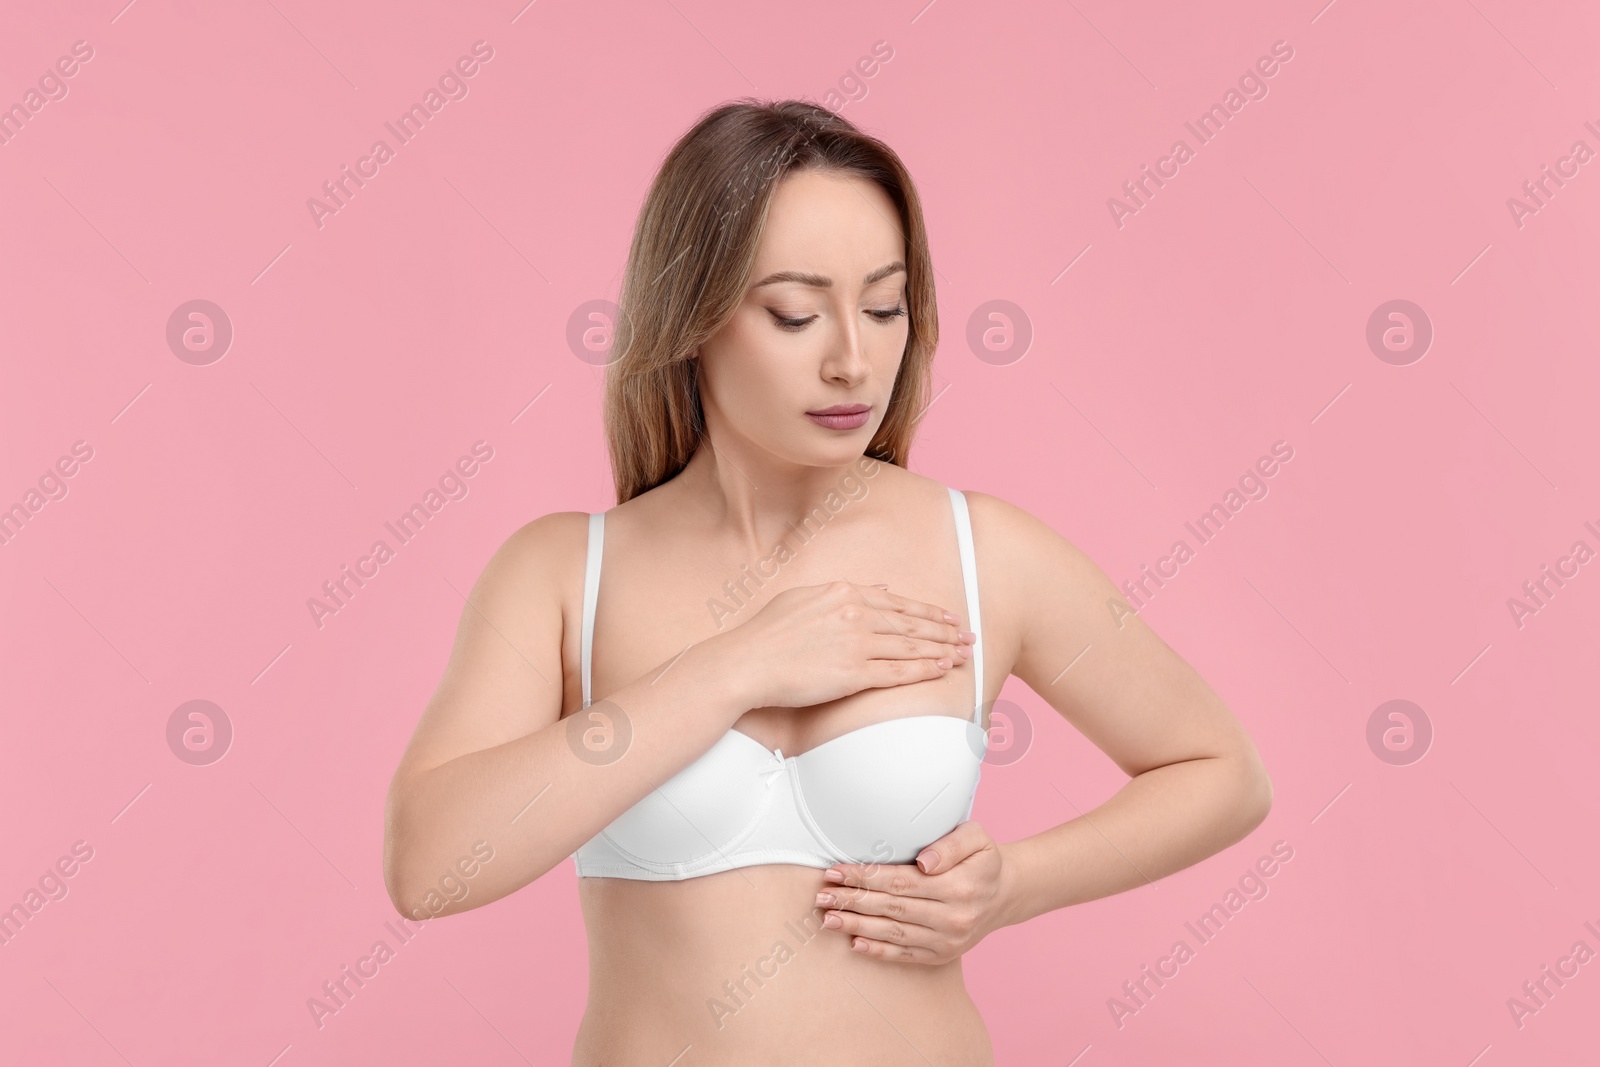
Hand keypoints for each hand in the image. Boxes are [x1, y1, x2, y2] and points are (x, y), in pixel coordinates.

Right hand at [710, 581, 972, 709]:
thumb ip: (841, 591)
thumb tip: (878, 588)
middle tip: (967, 635)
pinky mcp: (853, 673)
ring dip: (941, 650)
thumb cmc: (766, 634)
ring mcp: (856, 644)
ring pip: (911, 646)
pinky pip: (899, 672)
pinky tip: (942, 670)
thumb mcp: (803, 598)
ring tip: (963, 654)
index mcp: (843, 592)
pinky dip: (925, 670)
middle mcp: (855, 614)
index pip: (896, 602)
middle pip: (910, 623)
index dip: (926, 611)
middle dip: (943, 630)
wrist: (747, 663)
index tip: (947, 617)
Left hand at [814, 821, 1010, 964]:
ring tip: (829, 919)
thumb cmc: (984, 860)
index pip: (900, 881)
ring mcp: (947, 940)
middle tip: (822, 896)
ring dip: (857, 927)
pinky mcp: (942, 955)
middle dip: (853, 901)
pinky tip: (854, 943)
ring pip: (894, 933)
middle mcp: (952, 917)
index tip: (836, 871)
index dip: (865, 877)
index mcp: (958, 886)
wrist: (1005, 894)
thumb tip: (924, 861)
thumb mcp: (977, 839)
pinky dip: (878, 951)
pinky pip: (906, 955)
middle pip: (892, 908)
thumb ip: (951, 845)